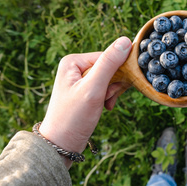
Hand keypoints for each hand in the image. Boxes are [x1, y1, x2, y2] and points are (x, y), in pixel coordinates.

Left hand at [39, 37, 131, 168]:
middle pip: (109, 67)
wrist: (61, 145)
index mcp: (73, 61)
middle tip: (106, 99)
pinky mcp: (84, 91)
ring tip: (103, 105)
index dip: (116, 73)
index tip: (112, 91)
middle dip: (114, 85)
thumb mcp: (93, 89)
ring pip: (110, 78)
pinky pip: (105, 87)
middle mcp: (75, 67)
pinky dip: (109, 98)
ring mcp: (79, 79)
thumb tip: (125, 40)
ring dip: (112, 92)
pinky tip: (104, 108)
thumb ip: (109, 64)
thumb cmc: (73, 117)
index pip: (107, 57)